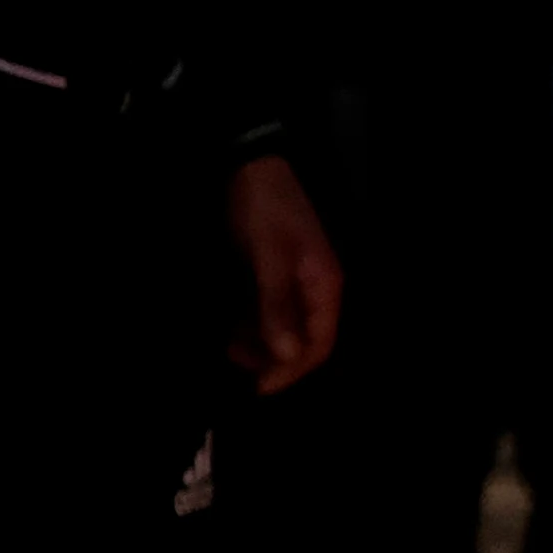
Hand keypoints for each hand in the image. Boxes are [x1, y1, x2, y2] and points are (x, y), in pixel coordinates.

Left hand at [223, 152, 343, 392]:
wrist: (250, 166)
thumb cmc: (263, 212)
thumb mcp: (268, 258)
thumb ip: (277, 307)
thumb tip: (288, 356)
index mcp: (324, 286)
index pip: (319, 344)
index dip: (291, 370)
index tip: (258, 387)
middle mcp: (316, 288)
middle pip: (304, 340)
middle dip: (274, 360)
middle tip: (237, 369)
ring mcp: (297, 281)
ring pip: (285, 328)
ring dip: (260, 344)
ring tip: (228, 351)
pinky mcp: (276, 274)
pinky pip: (271, 311)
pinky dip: (252, 325)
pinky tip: (230, 330)